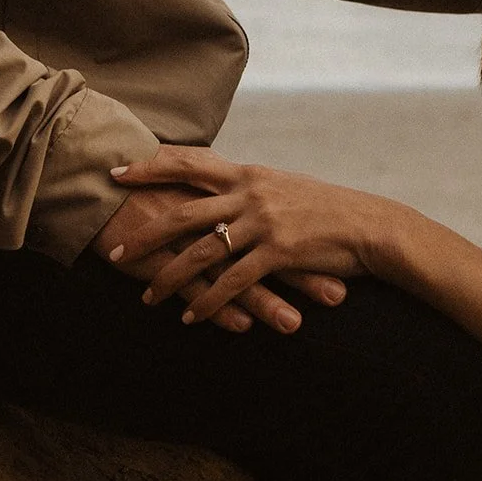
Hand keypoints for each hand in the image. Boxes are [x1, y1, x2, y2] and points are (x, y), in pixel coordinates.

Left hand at [110, 146, 400, 327]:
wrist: (367, 225)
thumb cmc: (324, 207)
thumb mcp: (283, 186)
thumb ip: (248, 187)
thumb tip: (220, 187)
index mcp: (248, 172)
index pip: (189, 162)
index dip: (151, 166)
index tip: (118, 171)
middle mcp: (250, 192)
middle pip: (183, 209)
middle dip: (146, 232)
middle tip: (114, 250)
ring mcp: (263, 222)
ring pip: (202, 251)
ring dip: (170, 278)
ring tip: (147, 298)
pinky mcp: (278, 252)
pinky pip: (232, 282)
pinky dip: (208, 302)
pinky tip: (190, 318)